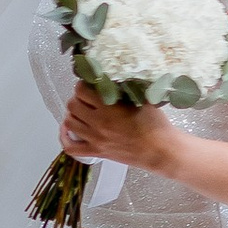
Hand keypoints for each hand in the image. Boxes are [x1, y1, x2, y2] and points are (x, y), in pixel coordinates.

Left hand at [62, 86, 178, 175]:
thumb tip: (115, 75)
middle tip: (87, 97)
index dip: (84, 84)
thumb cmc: (156, 124)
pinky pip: (71, 147)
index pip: (82, 90)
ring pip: (69, 123)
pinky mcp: (97, 152)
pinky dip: (65, 137)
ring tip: (82, 110)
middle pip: (72, 105)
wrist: (162, 150)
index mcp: (109, 108)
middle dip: (78, 98)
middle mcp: (99, 124)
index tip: (90, 84)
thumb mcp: (143, 98)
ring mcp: (96, 139)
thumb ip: (127, 86)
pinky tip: (68, 128)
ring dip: (73, 114)